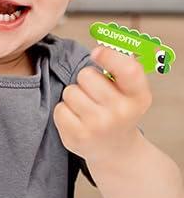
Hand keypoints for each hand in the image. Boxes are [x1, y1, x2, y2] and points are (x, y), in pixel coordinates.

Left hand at [53, 46, 151, 165]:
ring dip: (74, 96)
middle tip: (94, 93)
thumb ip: (122, 68)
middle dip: (85, 80)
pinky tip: (77, 120)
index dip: (110, 56)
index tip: (97, 52)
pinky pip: (60, 109)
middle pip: (86, 75)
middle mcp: (121, 112)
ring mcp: (99, 126)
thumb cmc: (119, 111)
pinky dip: (64, 112)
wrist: (115, 150)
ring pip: (70, 91)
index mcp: (138, 96)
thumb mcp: (131, 92)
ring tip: (86, 108)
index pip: (128, 70)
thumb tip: (103, 47)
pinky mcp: (78, 137)